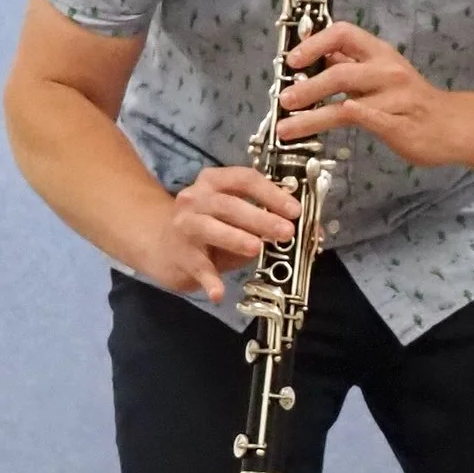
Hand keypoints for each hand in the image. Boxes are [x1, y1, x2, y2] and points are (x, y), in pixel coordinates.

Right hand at [140, 165, 300, 302]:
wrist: (161, 243)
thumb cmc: (209, 227)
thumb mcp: (236, 216)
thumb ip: (268, 220)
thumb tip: (311, 232)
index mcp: (215, 182)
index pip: (245, 179)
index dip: (271, 193)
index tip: (294, 210)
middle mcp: (196, 198)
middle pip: (229, 204)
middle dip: (260, 218)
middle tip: (285, 232)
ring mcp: (185, 226)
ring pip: (210, 228)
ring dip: (235, 237)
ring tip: (256, 248)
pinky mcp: (181, 256)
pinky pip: (198, 267)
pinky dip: (209, 280)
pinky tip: (219, 293)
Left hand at [277, 22, 473, 167]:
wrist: (453, 126)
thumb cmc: (412, 101)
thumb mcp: (382, 73)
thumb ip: (352, 65)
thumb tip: (318, 55)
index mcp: (380, 53)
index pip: (343, 33)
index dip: (314, 42)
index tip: (292, 60)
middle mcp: (387, 70)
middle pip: (339, 70)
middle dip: (306, 86)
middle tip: (283, 99)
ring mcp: (393, 98)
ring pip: (345, 102)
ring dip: (311, 114)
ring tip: (286, 126)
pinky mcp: (398, 125)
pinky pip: (366, 119)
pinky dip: (343, 119)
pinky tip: (319, 128)